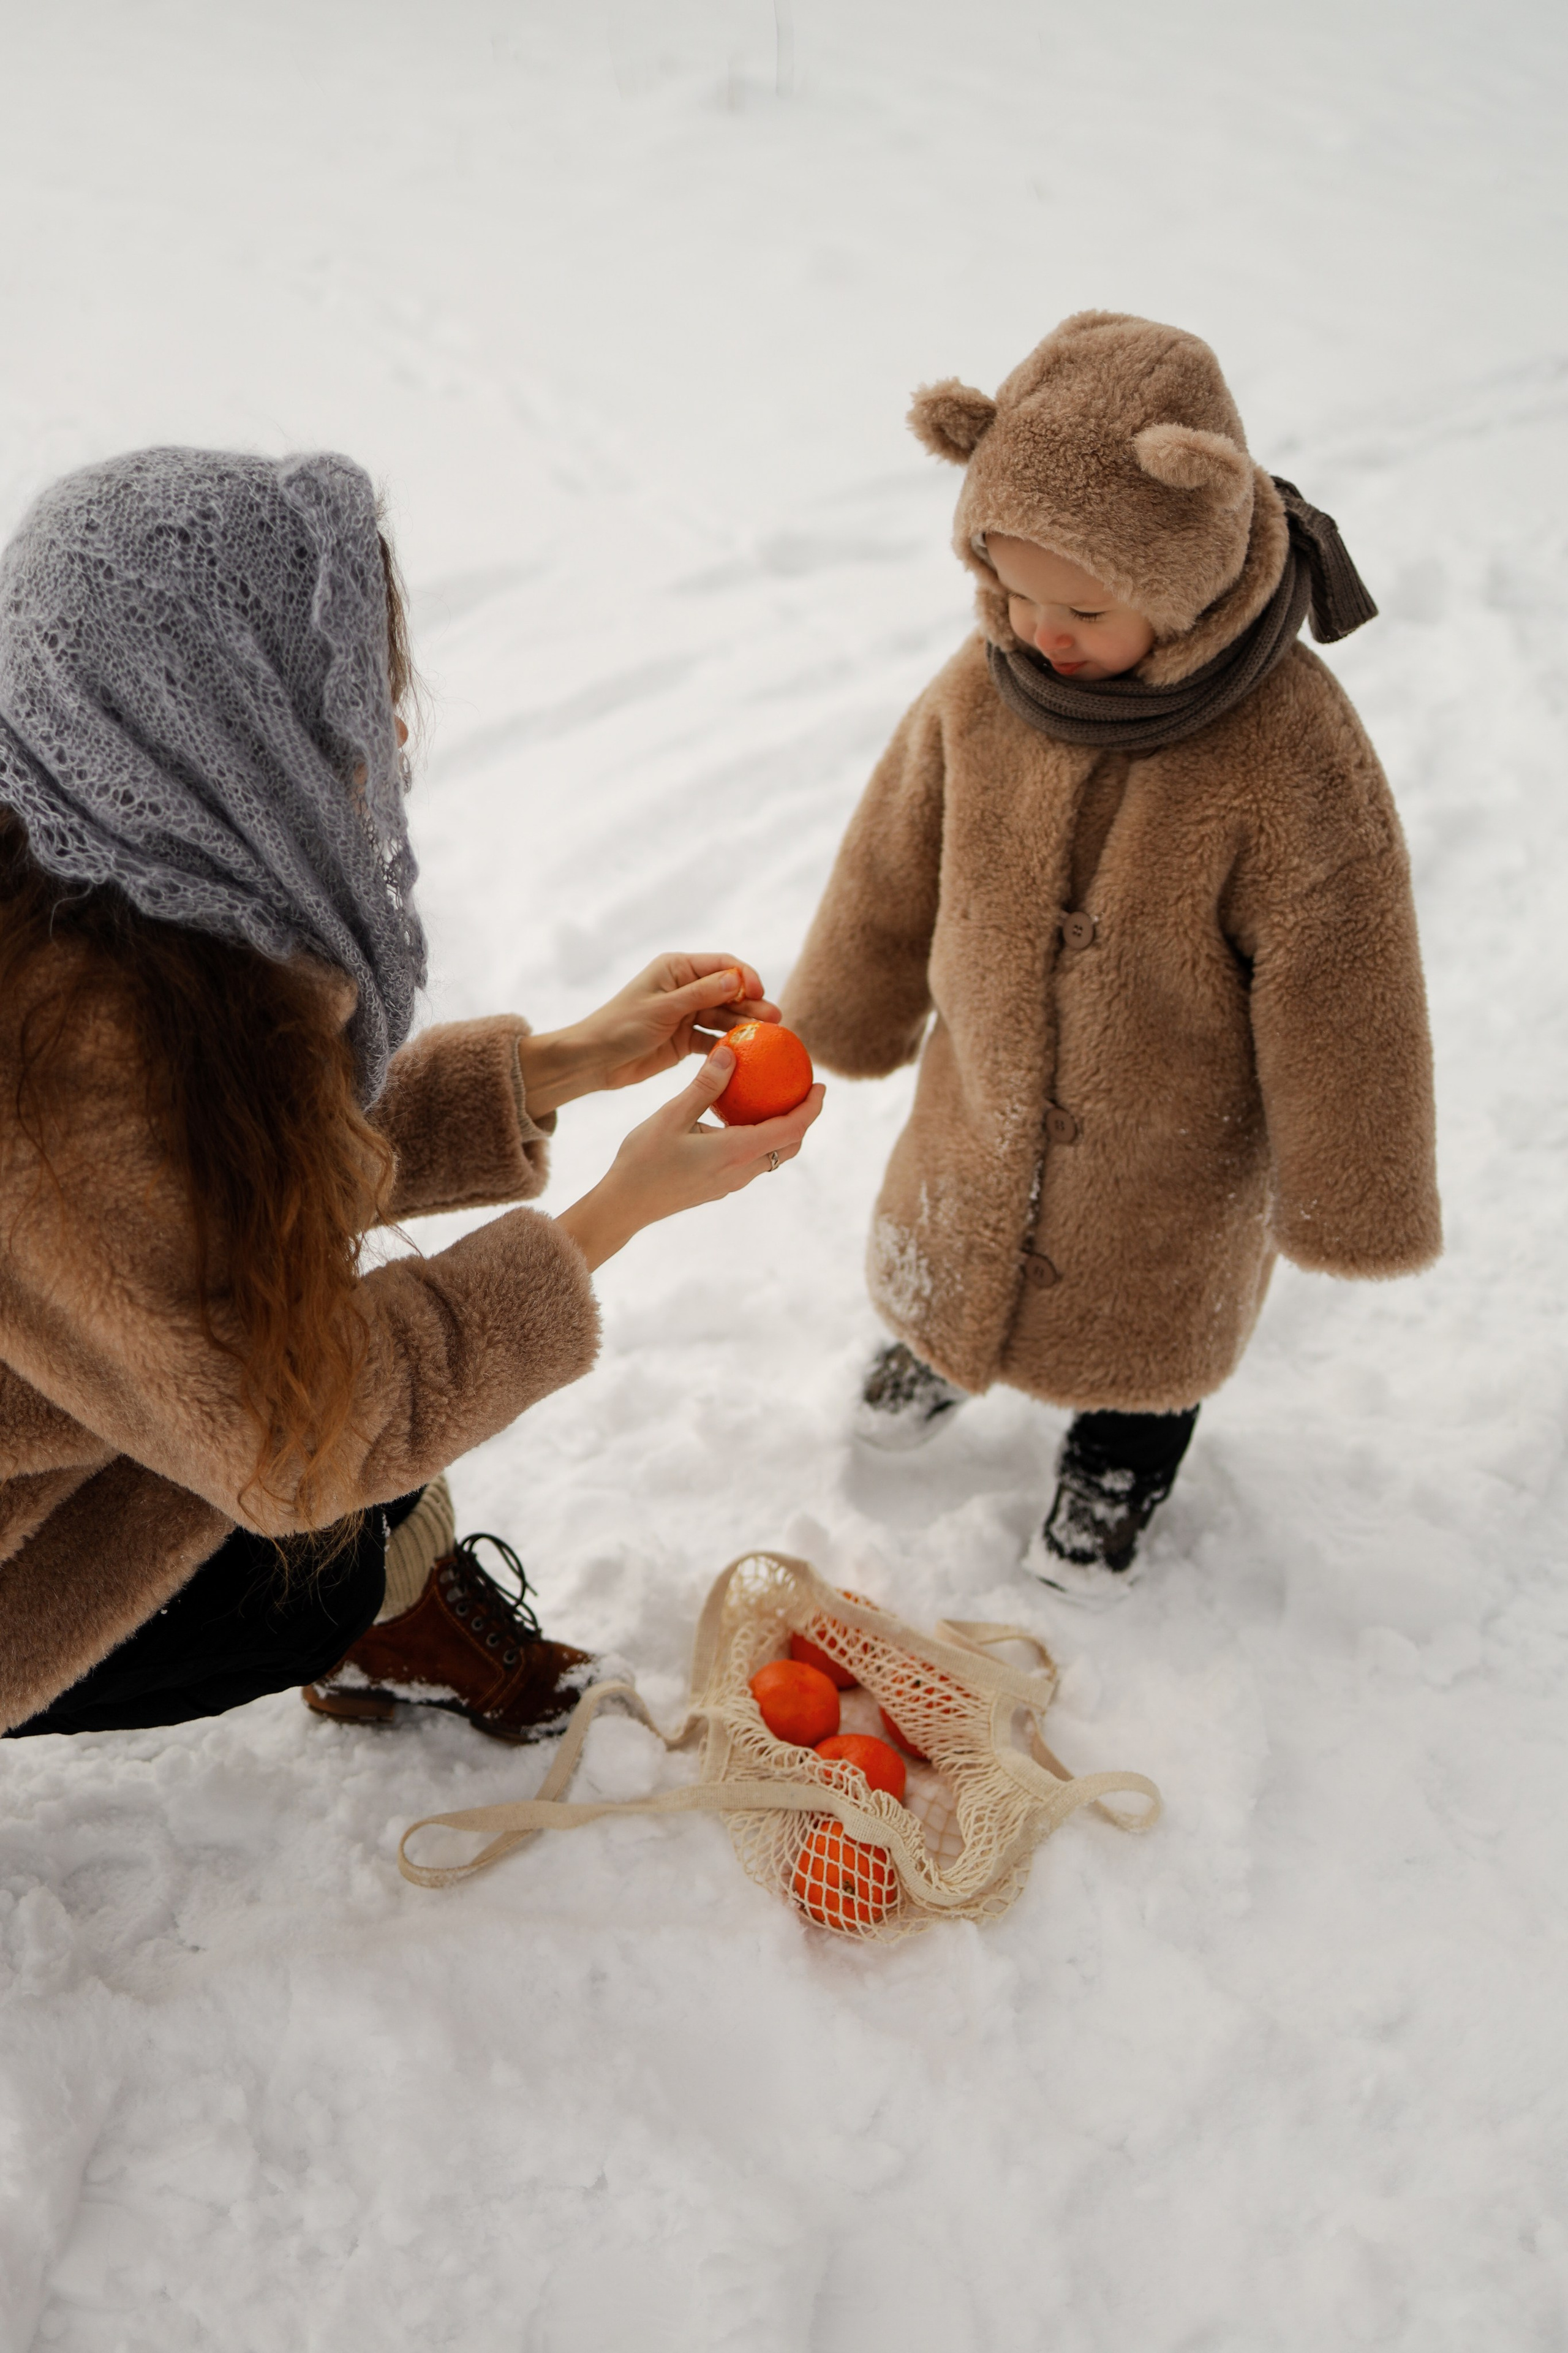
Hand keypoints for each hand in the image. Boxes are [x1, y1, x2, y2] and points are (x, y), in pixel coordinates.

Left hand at [517, 953, 777, 1116]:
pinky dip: (729, 1046)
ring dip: (745, 1026)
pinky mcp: (685, 1040)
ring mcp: (687, 1014)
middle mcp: (685, 988)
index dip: (745, 976)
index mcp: (677, 969)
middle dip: (752, 1004)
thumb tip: (738, 977)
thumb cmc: (621, 1026)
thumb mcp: (662, 1008)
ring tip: (769, 1037)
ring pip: (724, 1018)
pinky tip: (746, 1055)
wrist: (595, 1060)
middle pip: (729, 993)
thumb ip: (701, 994)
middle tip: (776, 1020)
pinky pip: (714, 1040)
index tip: (761, 992)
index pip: (722, 965)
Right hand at [554, 1043, 824, 1270]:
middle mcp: (741, 1171)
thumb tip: (731, 1053)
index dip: (812, 1108)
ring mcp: (731, 1183)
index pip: (791, 1129)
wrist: (625, 1206)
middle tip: (802, 1090)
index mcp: (736, 1152)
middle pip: (789, 1146)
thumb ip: (704, 1087)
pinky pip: (751, 1161)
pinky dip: (759, 1140)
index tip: (821, 1085)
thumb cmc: (643, 1161)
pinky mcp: (719, 1187)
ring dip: (782, 1131)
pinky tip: (740, 1121)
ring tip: (774, 1101)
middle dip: (803, 1119)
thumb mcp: (671, 1116)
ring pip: (772, 1157)